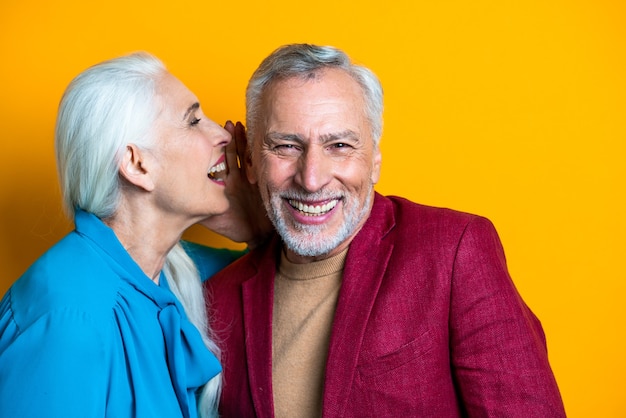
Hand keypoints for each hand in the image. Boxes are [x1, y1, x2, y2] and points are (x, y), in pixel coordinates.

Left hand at [200, 121, 272, 248]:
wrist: (258, 233)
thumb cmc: (236, 227)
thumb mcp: (213, 220)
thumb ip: (200, 209)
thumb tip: (178, 202)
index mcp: (220, 185)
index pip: (212, 163)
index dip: (209, 150)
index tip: (203, 137)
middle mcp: (232, 177)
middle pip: (227, 154)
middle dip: (225, 139)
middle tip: (223, 124)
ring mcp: (245, 176)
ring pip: (240, 154)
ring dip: (238, 139)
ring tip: (234, 125)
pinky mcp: (258, 178)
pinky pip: (254, 161)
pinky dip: (251, 149)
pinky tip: (251, 137)